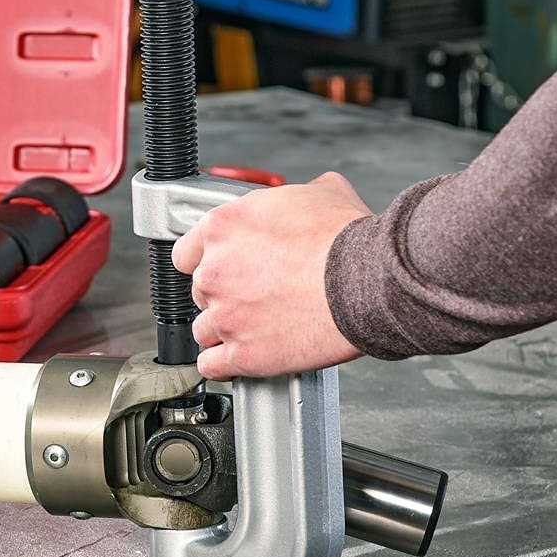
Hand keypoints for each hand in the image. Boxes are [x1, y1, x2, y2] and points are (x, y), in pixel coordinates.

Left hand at [170, 171, 371, 379]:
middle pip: (200, 292)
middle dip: (224, 296)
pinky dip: (223, 364)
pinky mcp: (243, 353)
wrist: (370, 280)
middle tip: (255, 297)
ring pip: (204, 330)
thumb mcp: (322, 191)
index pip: (186, 253)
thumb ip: (294, 195)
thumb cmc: (347, 238)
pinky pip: (212, 365)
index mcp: (222, 228)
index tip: (222, 269)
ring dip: (224, 331)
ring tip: (253, 329)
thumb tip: (308, 193)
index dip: (205, 263)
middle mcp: (214, 271)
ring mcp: (225, 315)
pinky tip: (237, 358)